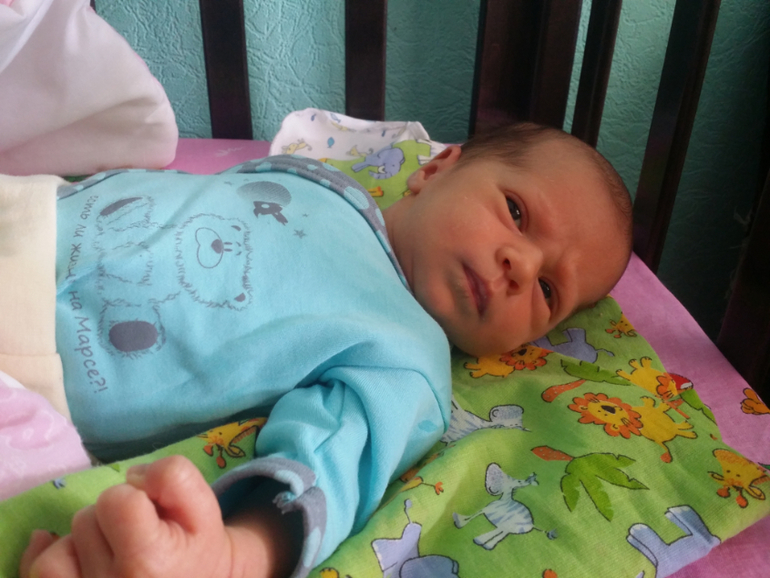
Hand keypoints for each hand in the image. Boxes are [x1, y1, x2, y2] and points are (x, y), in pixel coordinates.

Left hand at [20, 455, 236, 577]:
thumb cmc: (199, 547)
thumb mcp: (204, 506)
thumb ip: (174, 474)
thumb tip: (131, 476)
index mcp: (148, 563)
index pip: (117, 501)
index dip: (137, 495)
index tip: (155, 513)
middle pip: (87, 520)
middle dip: (112, 518)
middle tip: (140, 535)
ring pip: (61, 545)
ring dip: (86, 541)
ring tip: (116, 551)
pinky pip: (39, 572)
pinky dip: (50, 557)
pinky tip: (76, 553)